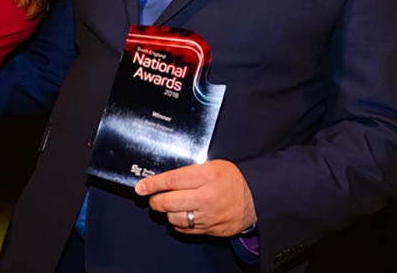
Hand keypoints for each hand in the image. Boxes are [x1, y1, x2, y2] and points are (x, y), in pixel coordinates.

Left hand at [134, 159, 256, 236]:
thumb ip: (190, 171)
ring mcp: (207, 215)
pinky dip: (178, 223)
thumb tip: (164, 178)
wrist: (256, 198)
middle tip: (153, 197)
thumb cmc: (233, 179)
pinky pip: (184, 229)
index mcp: (206, 176)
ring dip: (167, 212)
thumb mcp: (213, 165)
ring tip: (170, 206)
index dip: (152, 184)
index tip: (140, 187)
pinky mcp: (209, 229)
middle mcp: (206, 197)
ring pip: (174, 218)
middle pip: (168, 202)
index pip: (172, 180)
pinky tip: (181, 215)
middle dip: (155, 200)